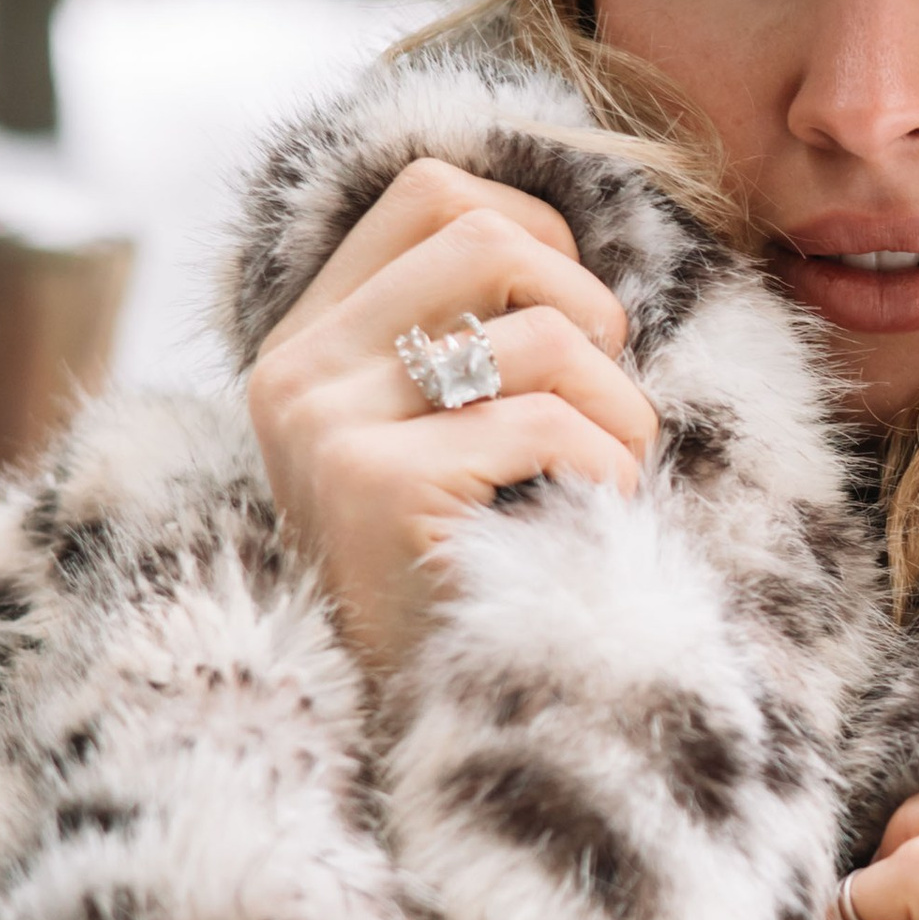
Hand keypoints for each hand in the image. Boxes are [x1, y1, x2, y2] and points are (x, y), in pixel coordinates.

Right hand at [246, 159, 657, 680]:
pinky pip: (550, 425)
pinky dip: (610, 472)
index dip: (538, 230)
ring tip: (611, 474)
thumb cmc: (475, 572)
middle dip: (588, 307)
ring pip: (542, 334)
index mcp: (310, 343)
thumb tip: (583, 229)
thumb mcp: (456, 434)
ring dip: (621, 408)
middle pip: (486, 235)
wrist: (439, 728)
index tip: (576, 321)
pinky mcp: (378, 488)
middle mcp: (297, 374)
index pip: (432, 191)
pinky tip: (591, 524)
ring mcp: (327, 429)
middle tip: (604, 399)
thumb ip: (480, 332)